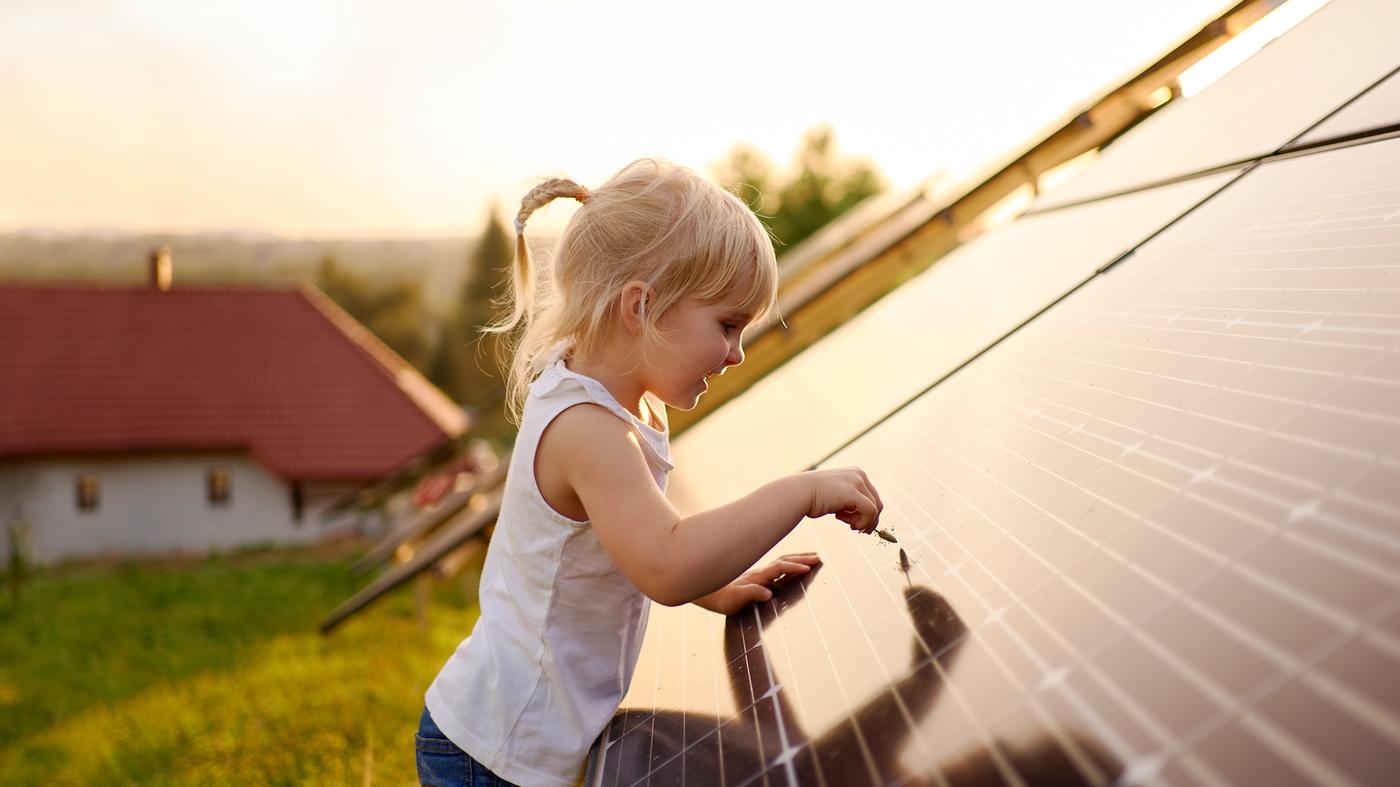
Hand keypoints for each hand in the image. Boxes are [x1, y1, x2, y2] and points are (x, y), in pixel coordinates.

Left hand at [697, 553, 820, 615]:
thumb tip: (768, 593)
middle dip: (802, 559)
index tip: (809, 568)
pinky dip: (790, 562)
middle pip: (784, 560)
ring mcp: (759, 573)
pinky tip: (795, 564)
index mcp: (756, 577)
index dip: (794, 567)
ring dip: (798, 558)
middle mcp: (759, 572)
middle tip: (819, 558)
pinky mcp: (758, 577)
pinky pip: (778, 566)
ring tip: (813, 556)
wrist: (708, 594)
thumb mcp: (734, 601)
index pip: (779, 568)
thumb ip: (751, 594)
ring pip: (782, 561)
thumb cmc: (721, 600)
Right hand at [800, 467, 883, 532]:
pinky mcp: (853, 493)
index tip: (857, 524)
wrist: (799, 493)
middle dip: (869, 520)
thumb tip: (864, 516)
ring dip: (861, 521)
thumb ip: (850, 500)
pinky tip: (845, 522)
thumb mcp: (837, 495)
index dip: (868, 513)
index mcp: (856, 473)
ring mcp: (857, 482)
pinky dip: (861, 522)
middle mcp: (859, 474)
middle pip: (877, 503)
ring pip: (874, 509)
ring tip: (845, 523)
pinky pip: (869, 512)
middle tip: (857, 529)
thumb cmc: (813, 497)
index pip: (873, 496)